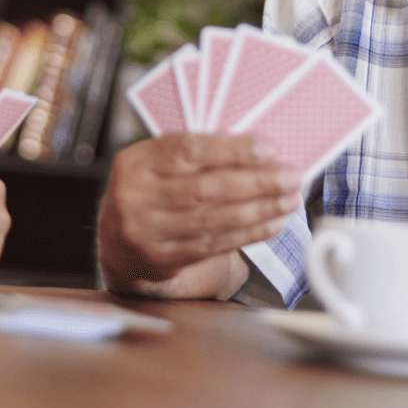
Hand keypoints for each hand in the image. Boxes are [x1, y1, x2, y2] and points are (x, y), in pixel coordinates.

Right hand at [97, 133, 301, 298]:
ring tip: (289, 199)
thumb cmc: (149, 189)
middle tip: (290, 176)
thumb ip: (195, 155)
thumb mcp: (156, 163)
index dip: (230, 150)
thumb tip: (256, 151)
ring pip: (213, 219)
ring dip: (259, 209)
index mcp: (136, 162)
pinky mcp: (164, 258)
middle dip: (256, 182)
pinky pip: (214, 244)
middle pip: (205, 188)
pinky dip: (249, 233)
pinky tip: (272, 223)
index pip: (186, 150)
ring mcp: (149, 230)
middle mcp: (137, 196)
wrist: (117, 242)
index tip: (268, 148)